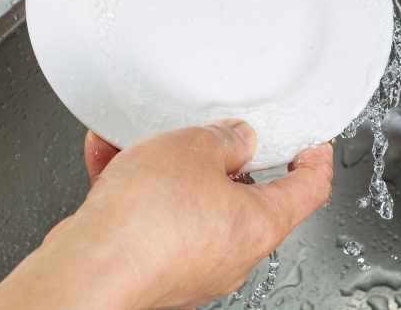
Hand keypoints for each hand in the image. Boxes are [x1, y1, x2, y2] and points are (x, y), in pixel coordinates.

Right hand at [0, 122, 332, 309]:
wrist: (87, 272)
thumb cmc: (145, 225)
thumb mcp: (193, 148)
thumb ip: (222, 137)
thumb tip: (235, 137)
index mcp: (259, 225)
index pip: (308, 190)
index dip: (313, 158)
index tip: (310, 140)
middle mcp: (230, 252)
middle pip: (242, 193)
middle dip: (220, 155)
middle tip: (207, 129)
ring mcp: (189, 264)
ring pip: (187, 202)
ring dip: (164, 166)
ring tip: (139, 139)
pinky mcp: (150, 266)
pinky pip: (148, 216)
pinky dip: (131, 185)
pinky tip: (109, 156)